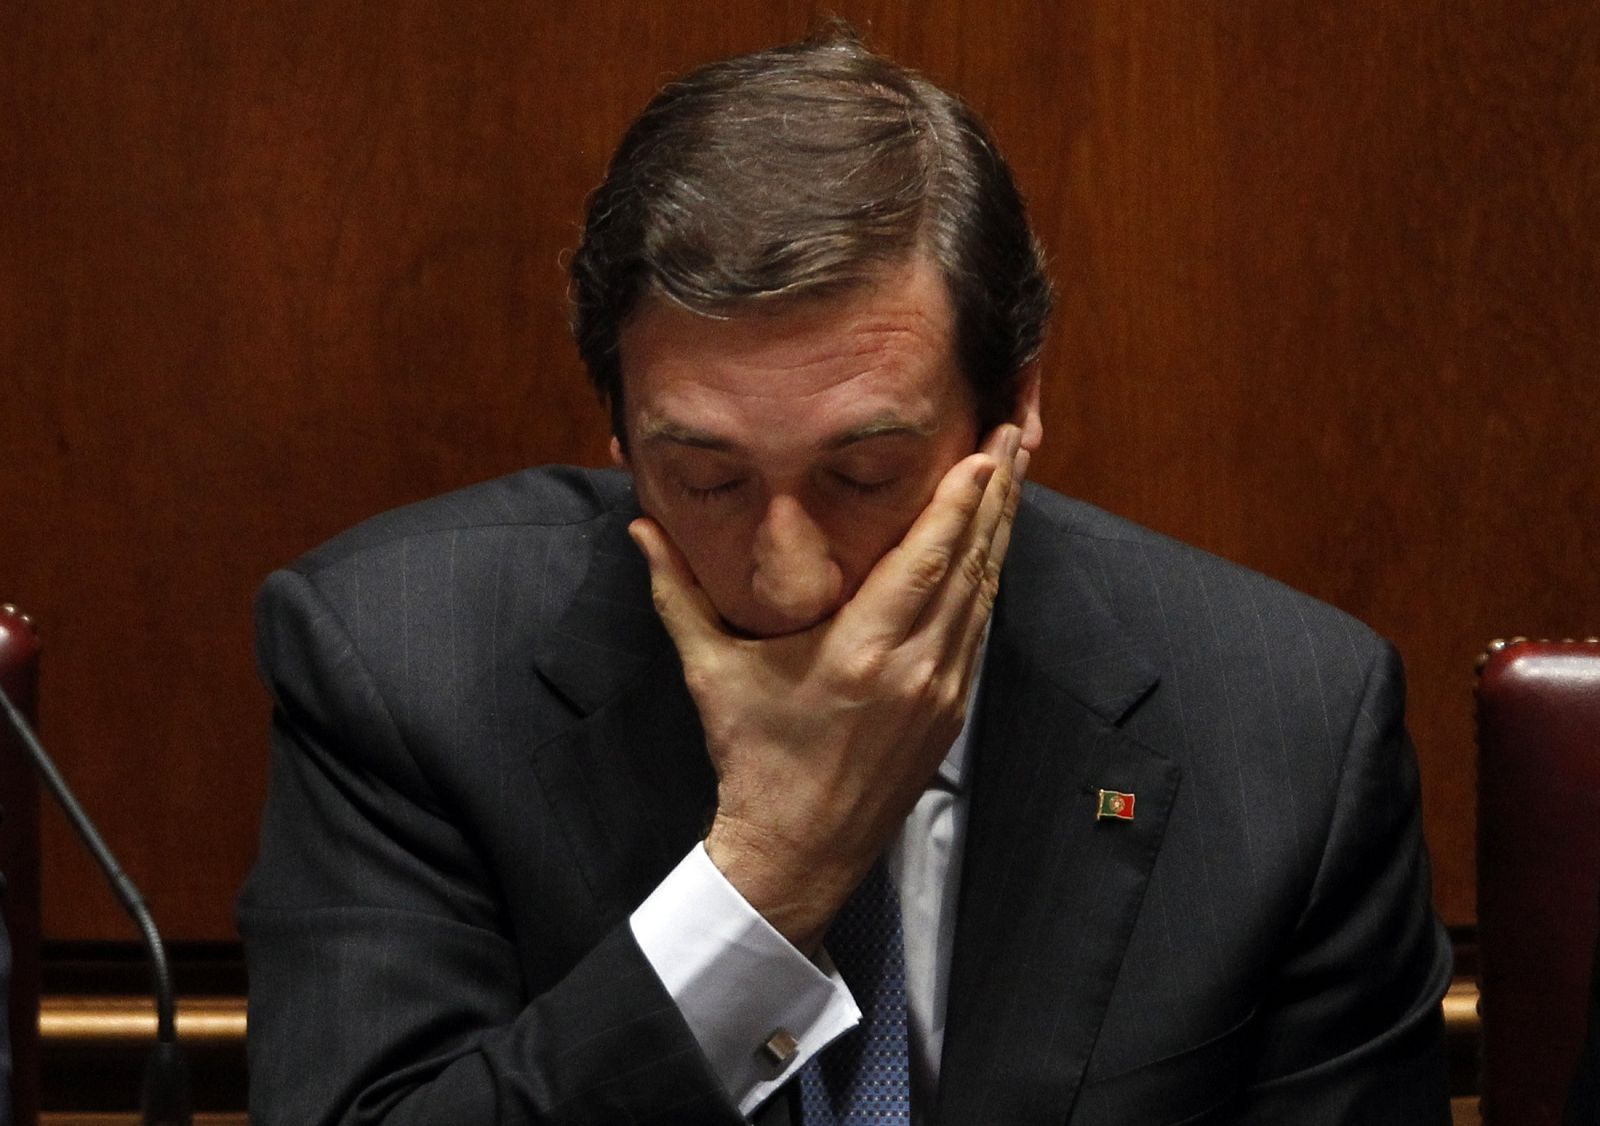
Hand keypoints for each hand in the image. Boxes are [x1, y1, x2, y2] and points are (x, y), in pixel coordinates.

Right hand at [628, 424, 1029, 951]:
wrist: (798, 849)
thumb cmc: (753, 757)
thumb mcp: (711, 670)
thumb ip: (678, 592)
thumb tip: (639, 528)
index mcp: (861, 651)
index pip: (927, 560)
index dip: (959, 501)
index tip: (982, 449)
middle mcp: (915, 668)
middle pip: (972, 565)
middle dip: (996, 496)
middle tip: (1016, 434)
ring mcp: (942, 692)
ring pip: (986, 595)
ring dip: (1000, 532)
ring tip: (1013, 474)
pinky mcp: (952, 713)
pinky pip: (980, 631)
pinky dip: (989, 581)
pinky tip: (993, 546)